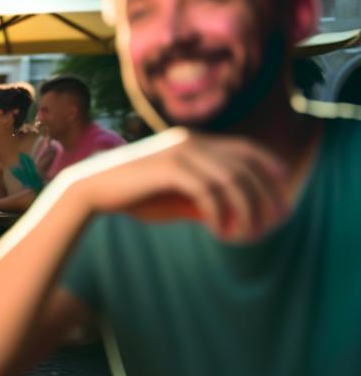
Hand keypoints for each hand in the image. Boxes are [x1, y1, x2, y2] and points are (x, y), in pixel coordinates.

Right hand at [69, 128, 290, 241]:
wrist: (91, 189)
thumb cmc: (134, 195)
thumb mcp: (176, 196)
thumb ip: (204, 198)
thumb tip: (236, 215)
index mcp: (193, 140)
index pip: (246, 148)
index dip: (270, 168)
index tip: (283, 192)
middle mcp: (191, 141)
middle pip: (246, 166)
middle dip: (267, 196)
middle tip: (276, 222)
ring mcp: (180, 153)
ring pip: (233, 180)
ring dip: (247, 211)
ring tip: (249, 234)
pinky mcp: (169, 169)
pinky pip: (209, 194)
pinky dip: (220, 216)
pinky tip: (219, 233)